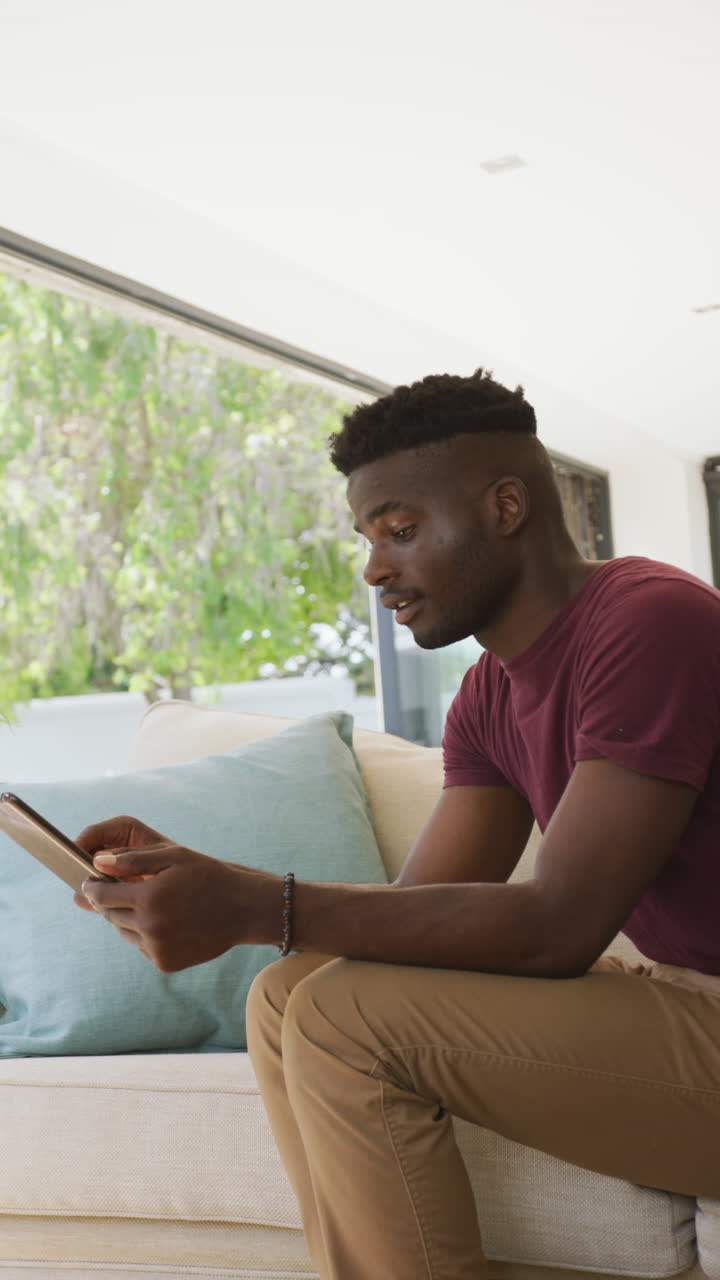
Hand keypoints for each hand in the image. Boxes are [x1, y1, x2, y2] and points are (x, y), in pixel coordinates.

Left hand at [73, 814, 281, 970]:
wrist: (243, 910)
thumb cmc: (209, 876)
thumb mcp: (174, 857)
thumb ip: (133, 859)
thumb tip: (97, 862)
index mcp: (149, 897)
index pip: (102, 895)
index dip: (92, 886)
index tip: (90, 882)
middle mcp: (149, 927)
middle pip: (109, 914)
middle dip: (110, 900)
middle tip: (120, 889)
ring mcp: (156, 948)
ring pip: (123, 931)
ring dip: (127, 918)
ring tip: (148, 904)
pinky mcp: (164, 963)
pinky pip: (141, 946)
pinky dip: (144, 934)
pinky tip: (164, 921)